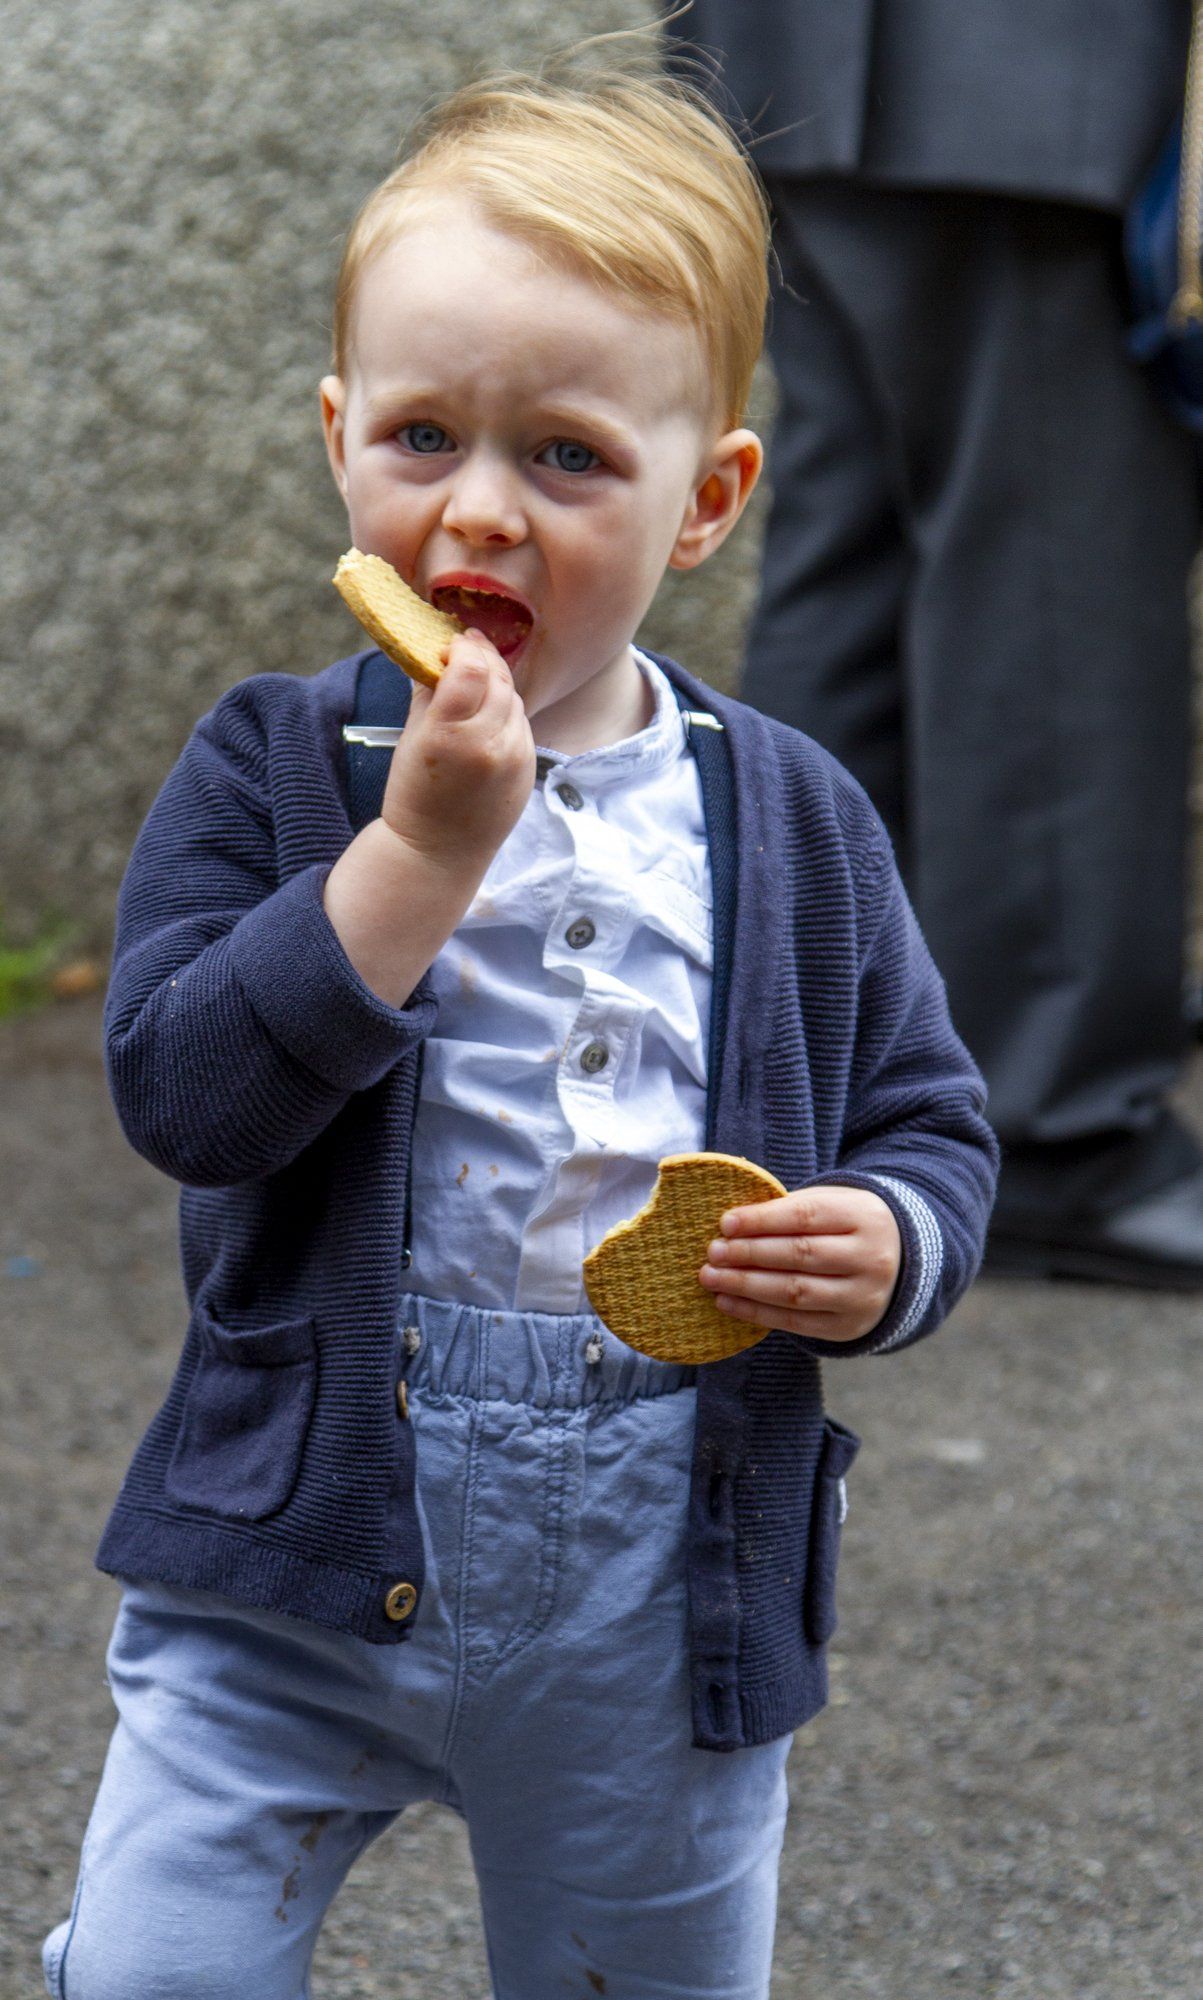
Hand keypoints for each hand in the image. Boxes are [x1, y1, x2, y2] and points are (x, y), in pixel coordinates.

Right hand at [380, 630, 535, 871]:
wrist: (439, 852)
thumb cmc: (415, 794)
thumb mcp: (411, 737)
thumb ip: (428, 690)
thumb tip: (439, 655)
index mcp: (451, 734)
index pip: (471, 668)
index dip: (464, 648)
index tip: (453, 644)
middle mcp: (489, 743)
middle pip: (498, 678)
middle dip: (483, 657)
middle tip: (468, 649)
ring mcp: (515, 758)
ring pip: (515, 699)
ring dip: (497, 683)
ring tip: (477, 681)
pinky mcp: (529, 770)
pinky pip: (523, 725)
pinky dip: (508, 713)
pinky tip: (490, 716)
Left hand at [697, 1185, 901, 1343]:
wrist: (897, 1266)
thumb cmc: (845, 1227)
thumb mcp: (831, 1204)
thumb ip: (788, 1211)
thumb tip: (730, 1227)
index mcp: (865, 1217)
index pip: (806, 1216)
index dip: (762, 1220)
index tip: (726, 1223)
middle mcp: (871, 1258)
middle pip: (800, 1255)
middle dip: (749, 1254)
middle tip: (713, 1252)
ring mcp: (862, 1297)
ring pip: (795, 1292)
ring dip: (746, 1285)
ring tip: (711, 1277)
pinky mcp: (848, 1327)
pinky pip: (795, 1323)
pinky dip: (756, 1313)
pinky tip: (728, 1302)